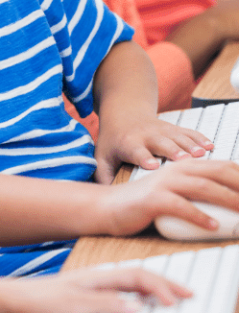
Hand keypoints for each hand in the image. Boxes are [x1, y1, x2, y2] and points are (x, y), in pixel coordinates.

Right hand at [0, 266, 189, 312]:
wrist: (11, 301)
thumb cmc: (46, 304)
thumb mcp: (82, 303)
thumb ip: (107, 303)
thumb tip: (134, 309)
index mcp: (98, 279)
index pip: (138, 275)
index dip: (164, 282)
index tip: (185, 293)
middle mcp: (93, 279)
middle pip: (136, 274)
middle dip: (165, 284)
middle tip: (187, 295)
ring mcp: (80, 288)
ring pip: (121, 282)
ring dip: (148, 289)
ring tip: (169, 300)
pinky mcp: (68, 301)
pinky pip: (95, 301)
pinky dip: (115, 303)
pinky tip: (131, 308)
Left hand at [95, 109, 212, 184]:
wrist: (124, 113)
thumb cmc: (113, 141)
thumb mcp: (102, 156)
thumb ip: (103, 176)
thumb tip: (104, 199)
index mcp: (128, 143)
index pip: (136, 151)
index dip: (144, 157)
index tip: (152, 165)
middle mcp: (146, 134)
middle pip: (161, 143)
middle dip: (173, 151)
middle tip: (184, 160)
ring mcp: (161, 129)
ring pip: (178, 137)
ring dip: (190, 146)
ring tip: (203, 155)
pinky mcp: (173, 128)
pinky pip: (188, 132)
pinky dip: (199, 139)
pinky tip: (210, 147)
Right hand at [104, 157, 238, 236]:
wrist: (107, 207)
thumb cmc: (142, 204)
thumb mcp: (173, 195)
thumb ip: (196, 194)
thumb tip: (226, 207)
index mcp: (185, 167)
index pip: (223, 166)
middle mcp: (177, 170)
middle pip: (219, 172)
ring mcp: (165, 183)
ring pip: (204, 187)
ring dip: (229, 199)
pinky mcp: (153, 199)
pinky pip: (181, 206)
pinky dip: (200, 216)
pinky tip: (213, 225)